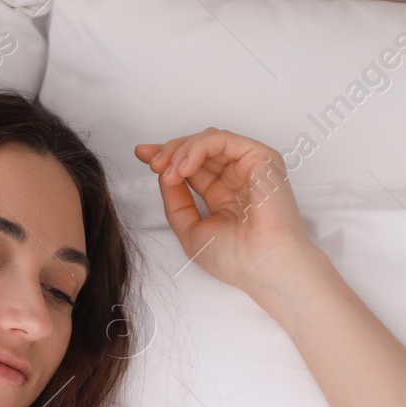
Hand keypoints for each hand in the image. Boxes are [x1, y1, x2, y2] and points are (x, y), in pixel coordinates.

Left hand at [135, 128, 318, 295]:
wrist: (264, 267)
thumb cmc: (236, 258)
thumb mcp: (190, 229)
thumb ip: (175, 201)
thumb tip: (163, 173)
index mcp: (223, 194)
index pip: (192, 166)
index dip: (166, 156)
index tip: (141, 155)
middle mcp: (237, 177)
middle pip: (198, 149)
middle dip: (169, 150)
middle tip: (151, 162)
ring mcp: (250, 166)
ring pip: (208, 140)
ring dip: (181, 151)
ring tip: (167, 171)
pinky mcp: (261, 157)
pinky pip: (223, 140)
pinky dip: (198, 149)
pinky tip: (184, 167)